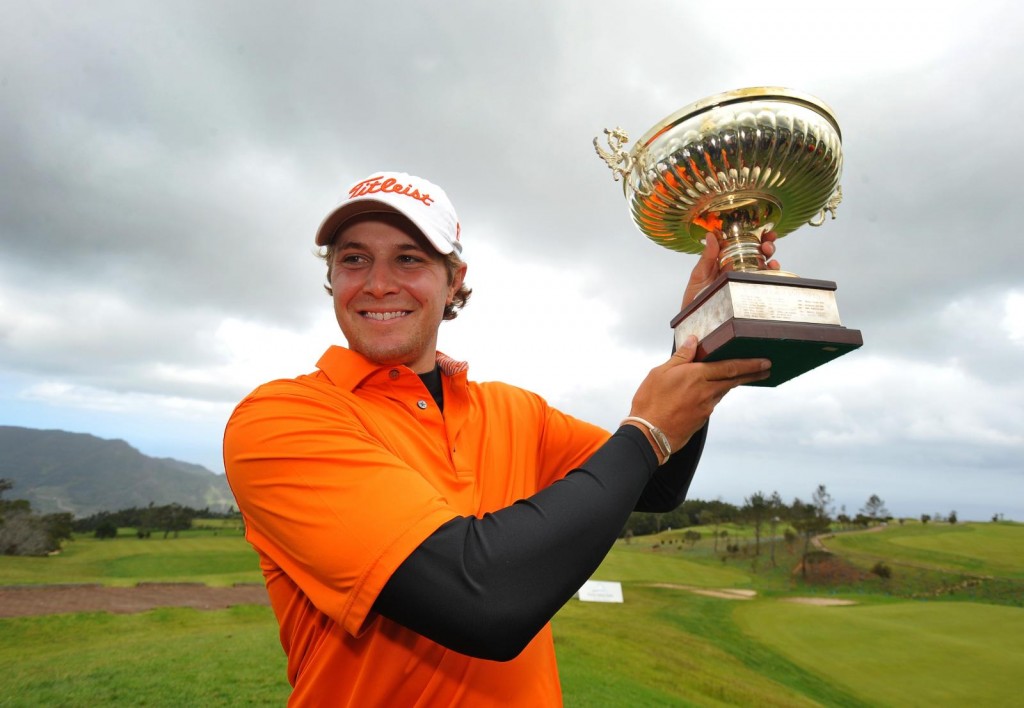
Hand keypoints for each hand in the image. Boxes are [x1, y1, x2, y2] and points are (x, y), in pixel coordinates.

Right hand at [625, 335, 769, 453]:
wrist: (649, 435)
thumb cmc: (650, 401)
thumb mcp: (660, 372)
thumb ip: (681, 357)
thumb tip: (693, 341)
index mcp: (697, 376)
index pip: (730, 367)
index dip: (749, 364)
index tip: (764, 362)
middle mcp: (706, 391)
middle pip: (734, 380)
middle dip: (752, 374)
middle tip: (766, 369)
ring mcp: (706, 407)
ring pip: (722, 391)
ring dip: (731, 384)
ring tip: (737, 377)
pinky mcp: (702, 420)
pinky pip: (712, 403)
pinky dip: (714, 395)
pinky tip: (709, 393)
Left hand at [681, 231, 779, 308]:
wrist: (696, 321)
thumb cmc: (695, 298)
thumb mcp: (699, 275)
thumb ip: (706, 257)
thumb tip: (711, 235)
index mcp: (725, 260)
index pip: (741, 243)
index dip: (752, 234)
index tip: (760, 228)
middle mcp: (738, 268)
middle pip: (756, 252)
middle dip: (766, 243)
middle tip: (768, 241)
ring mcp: (744, 280)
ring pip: (763, 264)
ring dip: (770, 255)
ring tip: (769, 251)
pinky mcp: (749, 292)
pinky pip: (764, 281)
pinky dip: (772, 272)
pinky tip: (772, 267)